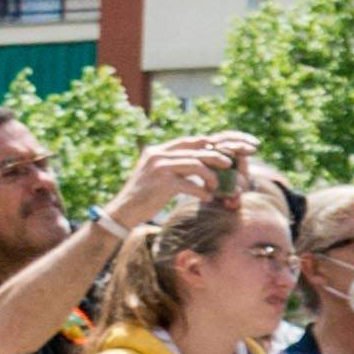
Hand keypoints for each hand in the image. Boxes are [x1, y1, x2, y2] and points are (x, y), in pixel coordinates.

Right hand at [104, 135, 249, 237]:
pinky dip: (203, 192)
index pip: (189, 141)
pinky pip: (192, 185)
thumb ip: (175, 164)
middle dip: (216, 157)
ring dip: (211, 177)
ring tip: (214, 187)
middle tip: (229, 164)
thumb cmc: (145, 195)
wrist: (123, 211)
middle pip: (196, 151)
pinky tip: (206, 198)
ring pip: (197, 165)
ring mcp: (160, 168)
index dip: (209, 144)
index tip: (224, 151)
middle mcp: (157, 155)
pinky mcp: (163, 183)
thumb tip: (201, 160)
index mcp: (157, 151)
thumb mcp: (158, 174)